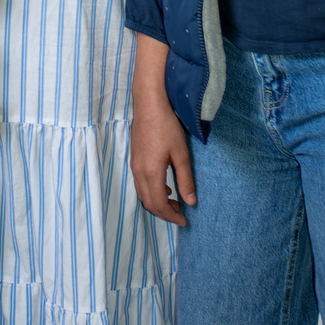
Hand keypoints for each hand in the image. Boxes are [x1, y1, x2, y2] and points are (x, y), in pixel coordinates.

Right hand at [130, 34, 196, 226]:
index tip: (185, 221)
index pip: (159, 204)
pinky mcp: (134, 158)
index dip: (171, 216)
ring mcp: (134, 165)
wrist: (149, 103)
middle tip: (180, 214)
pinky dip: (152, 191)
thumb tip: (191, 202)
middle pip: (148, 203)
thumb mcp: (181, 153)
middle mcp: (138, 171)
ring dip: (157, 202)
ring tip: (175, 200)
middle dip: (164, 212)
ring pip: (143, 194)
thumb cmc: (167, 125)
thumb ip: (185, 179)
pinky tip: (165, 185)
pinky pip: (140, 184)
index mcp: (150, 172)